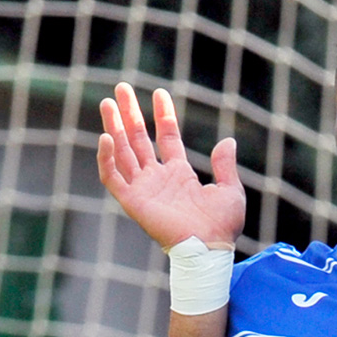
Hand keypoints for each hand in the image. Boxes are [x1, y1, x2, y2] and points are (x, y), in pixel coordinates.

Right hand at [97, 83, 245, 248]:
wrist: (210, 248)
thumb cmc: (222, 225)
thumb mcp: (230, 189)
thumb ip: (225, 165)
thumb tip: (228, 140)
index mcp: (179, 174)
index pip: (167, 137)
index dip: (163, 115)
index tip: (159, 93)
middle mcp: (158, 178)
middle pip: (139, 139)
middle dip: (130, 114)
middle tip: (121, 88)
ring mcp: (143, 188)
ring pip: (123, 152)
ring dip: (114, 127)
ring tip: (108, 102)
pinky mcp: (132, 201)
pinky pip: (113, 177)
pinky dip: (107, 159)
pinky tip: (106, 137)